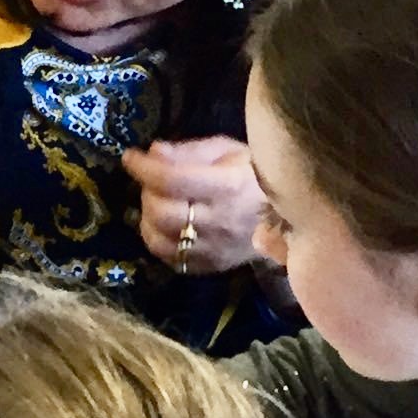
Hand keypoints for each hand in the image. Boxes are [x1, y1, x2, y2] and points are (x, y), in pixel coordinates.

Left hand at [121, 137, 265, 274]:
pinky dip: (158, 239)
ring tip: (158, 202)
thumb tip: (153, 152)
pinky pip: (169, 258)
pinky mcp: (210, 267)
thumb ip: (189, 152)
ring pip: (159, 239)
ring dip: (148, 217)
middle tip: (152, 181)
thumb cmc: (254, 175)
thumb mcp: (227, 150)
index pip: (172, 180)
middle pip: (161, 212)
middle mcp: (220, 222)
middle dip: (146, 192)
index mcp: (228, 186)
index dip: (144, 168)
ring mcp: (214, 250)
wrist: (287, 217)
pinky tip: (165, 225)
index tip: (130, 157)